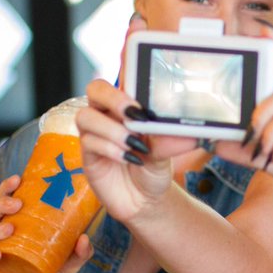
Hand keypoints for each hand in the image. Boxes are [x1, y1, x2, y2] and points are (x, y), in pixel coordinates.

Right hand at [76, 79, 199, 223]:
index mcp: (127, 106)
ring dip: (112, 129)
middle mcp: (107, 115)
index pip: (121, 78)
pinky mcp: (88, 156)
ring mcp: (94, 134)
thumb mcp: (167, 152)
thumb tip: (185, 131)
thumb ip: (170, 139)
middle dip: (113, 97)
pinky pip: (89, 143)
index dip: (125, 71)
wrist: (146, 200)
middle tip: (134, 113)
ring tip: (134, 144)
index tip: (143, 83)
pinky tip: (130, 158)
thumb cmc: (154, 168)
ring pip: (86, 117)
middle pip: (95, 89)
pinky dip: (111, 149)